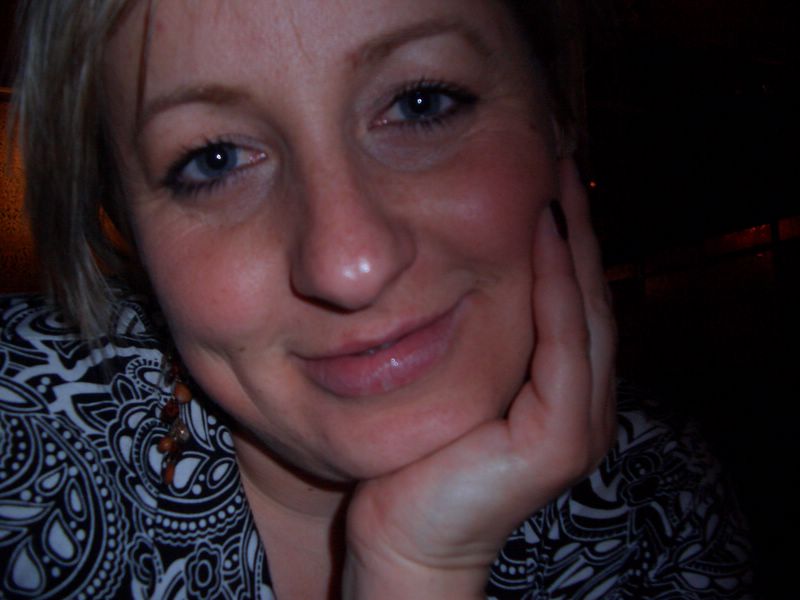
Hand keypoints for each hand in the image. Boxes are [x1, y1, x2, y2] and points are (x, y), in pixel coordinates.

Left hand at [342, 159, 616, 598]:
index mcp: (560, 387)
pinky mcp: (561, 438)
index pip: (569, 298)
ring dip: (574, 244)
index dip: (565, 238)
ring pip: (585, 313)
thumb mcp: (449, 378)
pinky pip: (563, 347)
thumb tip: (451, 267)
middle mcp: (583, 401)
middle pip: (587, 296)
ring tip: (558, 182)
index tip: (545, 179)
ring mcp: (580, 422)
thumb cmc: (416, 456)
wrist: (403, 535)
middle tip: (559, 162)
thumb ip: (470, 332)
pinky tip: (542, 237)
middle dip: (577, 228)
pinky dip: (555, 289)